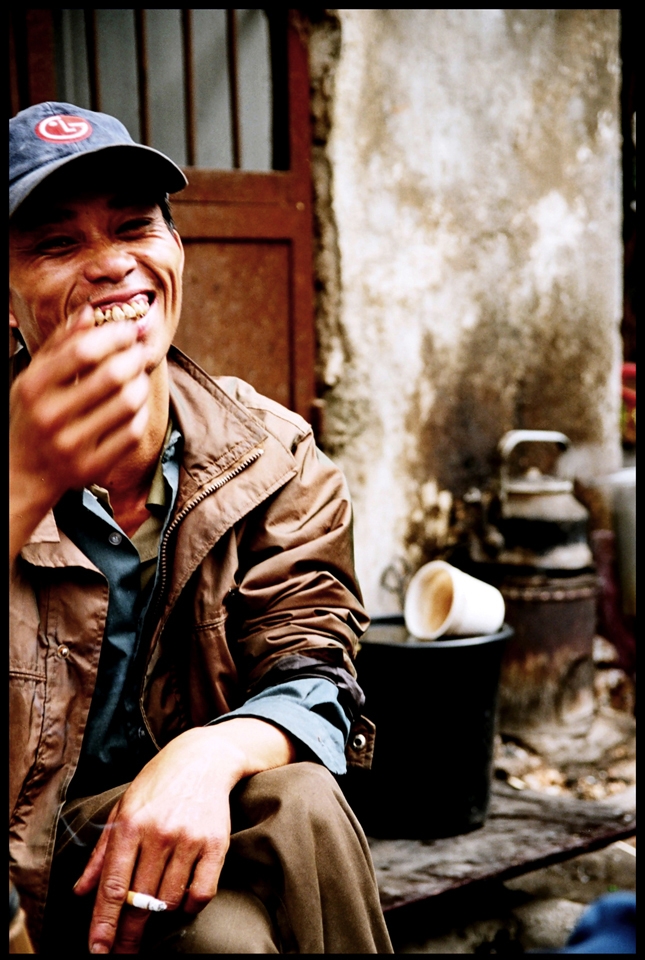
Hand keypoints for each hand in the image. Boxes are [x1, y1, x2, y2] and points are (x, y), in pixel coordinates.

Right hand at [10, 306, 149, 559]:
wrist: (23, 472)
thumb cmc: (32, 416)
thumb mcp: (34, 377)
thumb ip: (61, 343)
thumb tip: (90, 311)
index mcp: (33, 388)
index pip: (84, 352)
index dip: (114, 336)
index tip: (129, 329)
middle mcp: (50, 417)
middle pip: (111, 376)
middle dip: (134, 357)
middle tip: (141, 351)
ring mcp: (71, 445)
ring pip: (127, 403)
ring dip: (141, 384)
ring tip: (139, 376)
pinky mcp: (92, 467)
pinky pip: (131, 432)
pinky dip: (140, 413)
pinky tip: (135, 405)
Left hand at [74, 719, 294, 953]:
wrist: (203, 758)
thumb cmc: (157, 785)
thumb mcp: (122, 809)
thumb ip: (101, 853)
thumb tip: (80, 892)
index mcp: (131, 824)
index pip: (113, 887)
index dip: (104, 924)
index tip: (99, 951)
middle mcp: (160, 833)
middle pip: (141, 902)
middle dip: (129, 935)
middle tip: (124, 954)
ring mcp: (190, 839)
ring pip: (170, 901)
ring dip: (160, 913)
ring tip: (155, 907)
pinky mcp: (216, 844)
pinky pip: (201, 893)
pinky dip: (190, 906)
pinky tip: (182, 900)